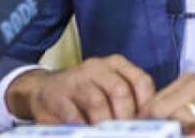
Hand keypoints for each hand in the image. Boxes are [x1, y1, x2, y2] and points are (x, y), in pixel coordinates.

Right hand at [5, 55, 155, 123]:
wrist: (42, 90)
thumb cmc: (86, 93)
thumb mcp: (109, 89)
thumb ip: (129, 100)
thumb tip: (151, 121)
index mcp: (116, 64)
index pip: (141, 81)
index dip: (146, 105)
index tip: (146, 123)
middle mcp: (97, 66)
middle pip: (120, 91)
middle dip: (125, 117)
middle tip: (126, 132)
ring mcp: (75, 79)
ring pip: (97, 102)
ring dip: (104, 123)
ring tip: (106, 133)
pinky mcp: (56, 95)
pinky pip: (73, 114)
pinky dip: (82, 126)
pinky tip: (86, 131)